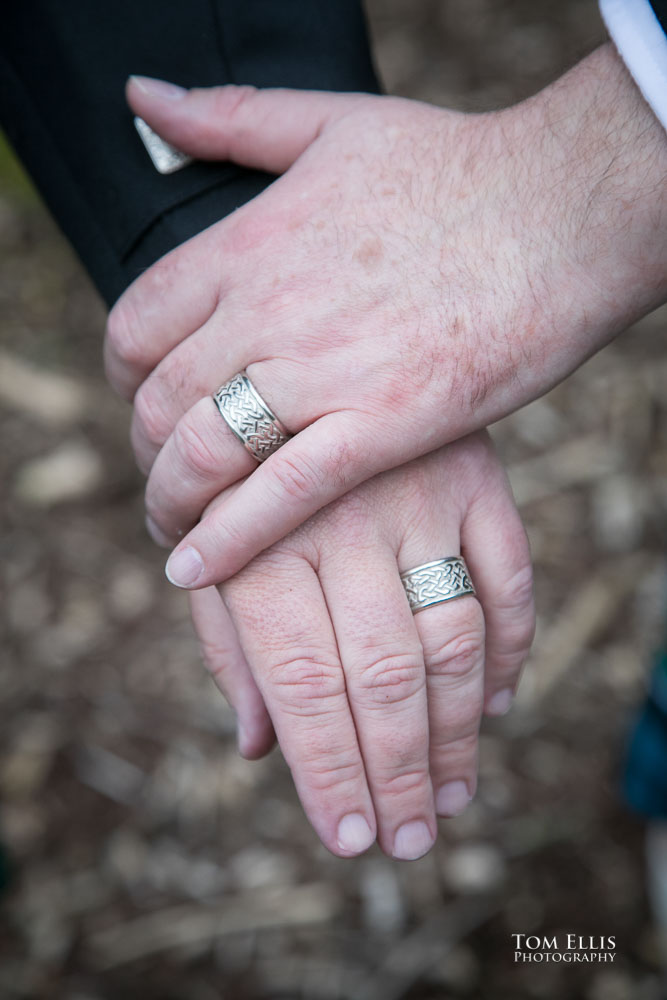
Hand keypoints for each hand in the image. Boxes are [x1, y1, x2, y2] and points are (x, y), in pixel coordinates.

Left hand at [105, 44, 665, 588]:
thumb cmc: (456, 168)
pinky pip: (278, 497)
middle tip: (164, 470)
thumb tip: (146, 98)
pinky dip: (227, 541)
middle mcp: (268, 309)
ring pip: (201, 453)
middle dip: (145, 447)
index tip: (139, 393)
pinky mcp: (381, 427)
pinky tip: (196, 569)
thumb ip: (231, 117)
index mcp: (248, 241)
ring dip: (170, 500)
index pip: (136, 322)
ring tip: (173, 527)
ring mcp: (321, 371)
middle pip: (158, 400)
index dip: (122, 371)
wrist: (561, 212)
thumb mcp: (332, 122)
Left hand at [187, 432, 533, 859]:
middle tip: (409, 839)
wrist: (298, 368)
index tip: (348, 837)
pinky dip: (512, 648)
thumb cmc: (240, 483)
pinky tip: (498, 706)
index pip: (304, 684)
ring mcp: (420, 499)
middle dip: (398, 771)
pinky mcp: (475, 483)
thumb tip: (258, 749)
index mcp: (263, 547)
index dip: (328, 768)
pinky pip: (510, 578)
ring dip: (457, 730)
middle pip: (385, 673)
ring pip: (454, 637)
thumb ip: (230, 644)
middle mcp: (344, 522)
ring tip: (447, 797)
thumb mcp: (218, 552)